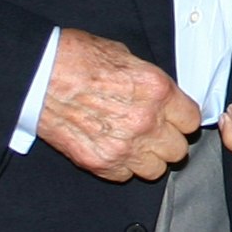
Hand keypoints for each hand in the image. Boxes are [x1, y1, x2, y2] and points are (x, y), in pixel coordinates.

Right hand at [37, 27, 200, 180]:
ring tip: (133, 144)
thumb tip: (159, 95)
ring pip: (156, 169)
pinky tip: (110, 147)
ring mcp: (123, 146)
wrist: (39, 74)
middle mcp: (145, 121)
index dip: (182, 119)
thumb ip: (149, 81)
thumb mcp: (124, 56)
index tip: (174, 119)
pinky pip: (125, 175)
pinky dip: (120, 166)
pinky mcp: (100, 162)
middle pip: (178, 150)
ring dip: (147, 158)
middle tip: (153, 132)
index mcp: (157, 90)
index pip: (192, 120)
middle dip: (167, 141)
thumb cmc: (76, 58)